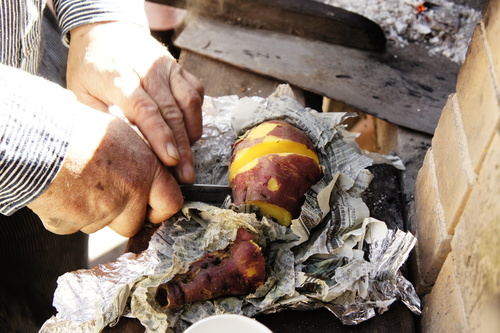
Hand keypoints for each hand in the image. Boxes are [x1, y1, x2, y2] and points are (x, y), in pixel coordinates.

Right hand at [27, 108, 182, 236]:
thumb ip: (141, 161)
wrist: (36, 138)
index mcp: (146, 169)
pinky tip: (63, 191)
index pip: (170, 203)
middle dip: (121, 216)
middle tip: (105, 195)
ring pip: (102, 226)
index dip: (160, 210)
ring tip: (79, 183)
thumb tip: (153, 178)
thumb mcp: (121, 135)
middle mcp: (129, 192)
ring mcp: (101, 211)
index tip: (152, 210)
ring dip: (93, 213)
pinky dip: (69, 215)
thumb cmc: (76, 130)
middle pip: (134, 224)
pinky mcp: (74, 223)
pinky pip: (75, 226)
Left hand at [66, 21, 203, 183]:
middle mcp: (147, 70)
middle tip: (186, 176)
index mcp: (117, 76)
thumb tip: (121, 153)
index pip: (144, 109)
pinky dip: (196, 117)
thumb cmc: (90, 68)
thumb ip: (99, 119)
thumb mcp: (80, 93)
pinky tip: (189, 134)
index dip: (159, 136)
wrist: (106, 30)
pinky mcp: (179, 68)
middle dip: (182, 148)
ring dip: (191, 135)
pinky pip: (196, 93)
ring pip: (189, 103)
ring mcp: (167, 67)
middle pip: (171, 112)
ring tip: (189, 161)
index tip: (171, 161)